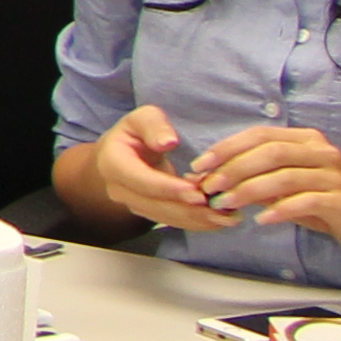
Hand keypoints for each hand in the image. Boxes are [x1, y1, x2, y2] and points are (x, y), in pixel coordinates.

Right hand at [82, 103, 229, 231]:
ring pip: (166, 217)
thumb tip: (168, 142)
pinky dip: (196, 222)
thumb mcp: (142, 118)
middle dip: (190, 210)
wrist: (120, 152)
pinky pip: (172, 221)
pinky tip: (219, 220)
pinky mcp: (147, 213)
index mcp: (113, 164)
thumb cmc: (135, 132)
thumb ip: (154, 126)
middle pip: (156, 205)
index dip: (169, 188)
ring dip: (197, 219)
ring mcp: (133, 204)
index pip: (141, 180)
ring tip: (228, 217)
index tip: (198, 193)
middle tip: (222, 210)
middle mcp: (119, 190)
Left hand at [189, 121, 340, 263]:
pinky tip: (261, 219)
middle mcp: (321, 151)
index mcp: (305, 140)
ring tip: (226, 204)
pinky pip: (306, 201)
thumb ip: (257, 180)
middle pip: (269, 152)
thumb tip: (213, 181)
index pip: (260, 135)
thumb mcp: (286, 188)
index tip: (200, 166)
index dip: (227, 148)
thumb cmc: (323, 203)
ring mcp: (334, 174)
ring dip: (249, 190)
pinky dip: (280, 209)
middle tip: (209, 187)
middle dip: (233, 169)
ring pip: (284, 176)